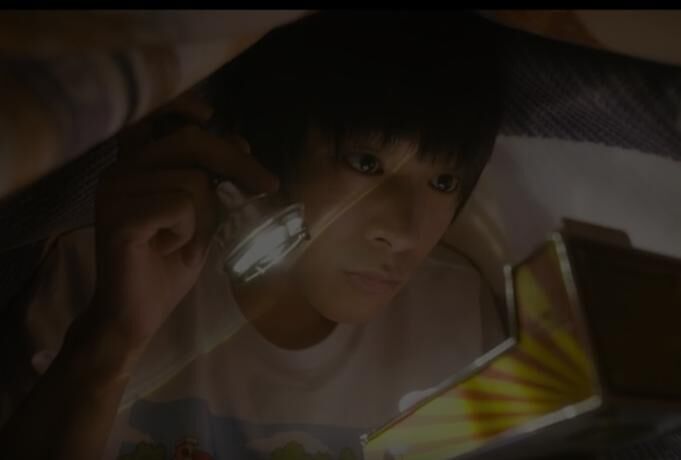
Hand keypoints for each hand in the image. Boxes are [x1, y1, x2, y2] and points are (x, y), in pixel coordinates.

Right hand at [84, 106, 277, 360]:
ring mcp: (115, 191)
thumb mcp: (202, 216)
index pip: (157, 116)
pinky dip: (188, 233)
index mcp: (136, 164)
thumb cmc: (168, 264)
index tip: (212, 115)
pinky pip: (179, 207)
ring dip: (204, 217)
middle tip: (268, 185)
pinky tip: (166, 249)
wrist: (137, 314)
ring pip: (192, 181)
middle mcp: (120, 169)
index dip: (185, 106)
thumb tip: (240, 140)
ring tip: (181, 241)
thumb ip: (212, 179)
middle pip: (190, 141)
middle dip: (236, 162)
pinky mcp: (118, 217)